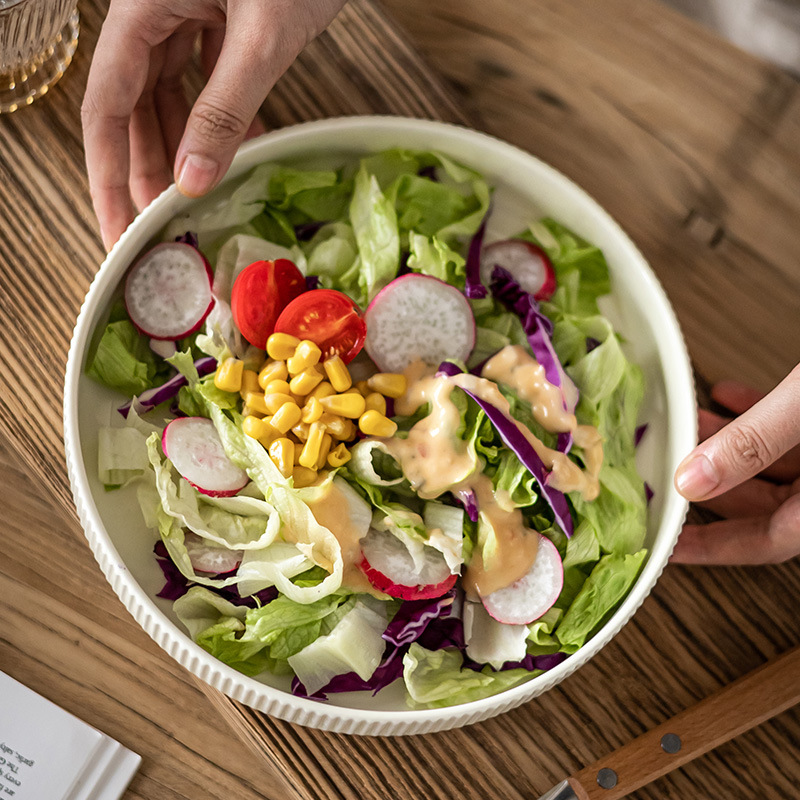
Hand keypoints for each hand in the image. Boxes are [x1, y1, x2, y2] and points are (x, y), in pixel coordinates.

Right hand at [82, 0, 346, 249]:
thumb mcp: (261, 39)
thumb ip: (224, 109)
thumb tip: (192, 180)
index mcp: (142, 7)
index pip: (106, 106)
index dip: (109, 173)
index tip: (119, 227)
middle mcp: (154, 11)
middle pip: (133, 108)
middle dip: (146, 170)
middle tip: (159, 229)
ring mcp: (186, 13)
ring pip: (169, 97)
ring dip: (184, 150)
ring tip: (198, 199)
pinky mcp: (219, 18)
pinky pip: (205, 79)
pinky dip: (220, 119)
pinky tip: (239, 149)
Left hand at [671, 368, 799, 563]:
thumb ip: (753, 444)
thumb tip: (693, 479)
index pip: (765, 542)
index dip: (711, 547)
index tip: (667, 544)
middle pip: (764, 504)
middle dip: (711, 481)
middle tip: (666, 470)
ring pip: (775, 465)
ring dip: (729, 444)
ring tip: (691, 420)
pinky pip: (795, 434)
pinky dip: (760, 417)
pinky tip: (730, 395)